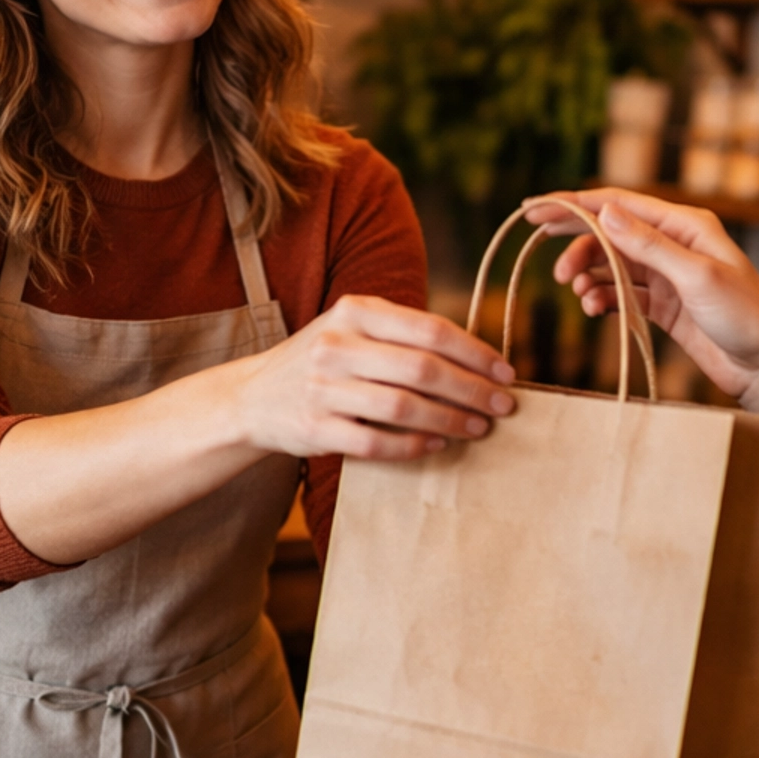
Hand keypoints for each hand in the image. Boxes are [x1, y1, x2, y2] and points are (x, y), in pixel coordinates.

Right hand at [233, 293, 515, 462]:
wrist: (252, 397)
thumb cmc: (324, 362)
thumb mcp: (354, 330)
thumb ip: (404, 335)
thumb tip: (479, 358)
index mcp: (354, 312)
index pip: (429, 329)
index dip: (475, 353)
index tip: (506, 373)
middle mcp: (336, 345)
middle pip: (422, 369)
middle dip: (471, 390)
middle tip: (504, 407)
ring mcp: (322, 388)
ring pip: (403, 407)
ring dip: (450, 420)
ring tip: (478, 428)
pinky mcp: (314, 428)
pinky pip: (376, 442)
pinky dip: (414, 445)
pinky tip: (438, 444)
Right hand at [524, 190, 758, 445]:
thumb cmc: (745, 316)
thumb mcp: (696, 277)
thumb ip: (649, 246)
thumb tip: (606, 213)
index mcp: (685, 225)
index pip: (619, 204)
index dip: (574, 205)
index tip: (534, 210)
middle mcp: (675, 244)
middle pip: (611, 233)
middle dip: (578, 246)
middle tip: (553, 270)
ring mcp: (669, 275)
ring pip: (613, 265)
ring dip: (590, 277)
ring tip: (578, 296)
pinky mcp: (665, 305)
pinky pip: (622, 293)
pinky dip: (603, 298)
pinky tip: (594, 309)